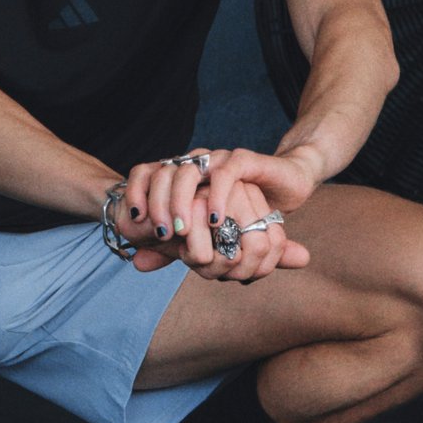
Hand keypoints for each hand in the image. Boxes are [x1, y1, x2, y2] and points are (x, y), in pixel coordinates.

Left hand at [113, 145, 317, 280]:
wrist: (287, 181)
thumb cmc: (242, 212)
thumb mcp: (204, 235)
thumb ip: (177, 248)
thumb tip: (138, 263)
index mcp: (180, 176)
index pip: (146, 175)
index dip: (135, 194)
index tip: (134, 221)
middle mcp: (196, 163)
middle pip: (162, 174)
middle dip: (157, 204)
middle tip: (160, 232)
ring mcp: (217, 159)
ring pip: (187, 173)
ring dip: (180, 202)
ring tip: (181, 230)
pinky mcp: (242, 160)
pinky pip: (224, 174)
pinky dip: (216, 196)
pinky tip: (213, 219)